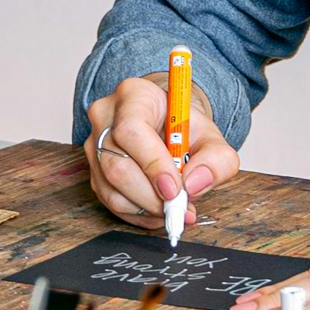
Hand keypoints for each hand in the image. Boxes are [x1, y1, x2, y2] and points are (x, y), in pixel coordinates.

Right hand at [85, 75, 237, 231]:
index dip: (153, 164)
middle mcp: (106, 117)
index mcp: (133, 95)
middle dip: (151, 195)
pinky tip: (159, 210)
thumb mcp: (211, 138)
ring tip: (174, 208)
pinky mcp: (93, 171)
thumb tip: (194, 185)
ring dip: (146, 208)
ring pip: (111, 189)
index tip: (175, 189)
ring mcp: (93, 144)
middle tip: (179, 206)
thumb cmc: (184, 129)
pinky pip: (110, 202)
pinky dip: (138, 214)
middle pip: (116, 165)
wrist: (167, 128)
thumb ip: (216, 159)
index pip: (131, 130)